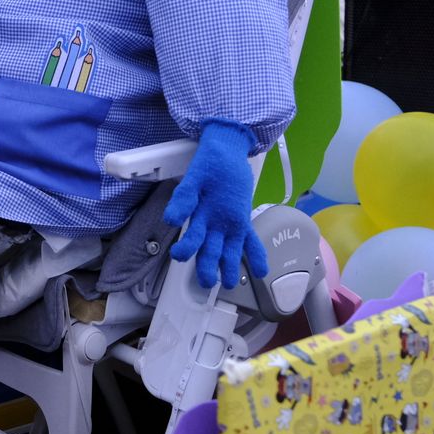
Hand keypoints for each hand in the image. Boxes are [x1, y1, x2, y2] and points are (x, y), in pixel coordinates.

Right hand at [163, 119, 264, 288]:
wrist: (227, 150)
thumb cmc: (209, 163)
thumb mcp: (194, 178)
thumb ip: (183, 198)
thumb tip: (171, 220)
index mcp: (197, 215)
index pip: (191, 238)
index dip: (185, 250)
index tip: (178, 256)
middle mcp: (211, 223)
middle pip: (208, 250)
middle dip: (207, 267)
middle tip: (207, 282)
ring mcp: (228, 223)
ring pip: (227, 250)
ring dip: (229, 267)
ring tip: (231, 283)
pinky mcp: (242, 219)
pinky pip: (249, 240)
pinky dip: (256, 255)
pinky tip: (262, 270)